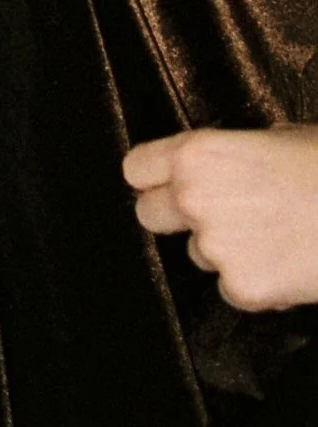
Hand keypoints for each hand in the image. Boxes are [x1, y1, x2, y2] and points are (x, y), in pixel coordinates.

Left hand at [124, 124, 317, 311]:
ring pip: (199, 254)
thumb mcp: (279, 136)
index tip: (164, 183)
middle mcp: (194, 199)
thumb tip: (228, 163)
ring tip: (275, 235)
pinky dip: (255, 282)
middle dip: (177, 217)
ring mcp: (215, 248)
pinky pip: (232, 287)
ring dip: (226, 250)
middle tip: (220, 215)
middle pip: (150, 215)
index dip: (153, 177)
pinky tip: (289, 263)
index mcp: (198, 154)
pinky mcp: (242, 289)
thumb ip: (235, 152)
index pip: (137, 169)